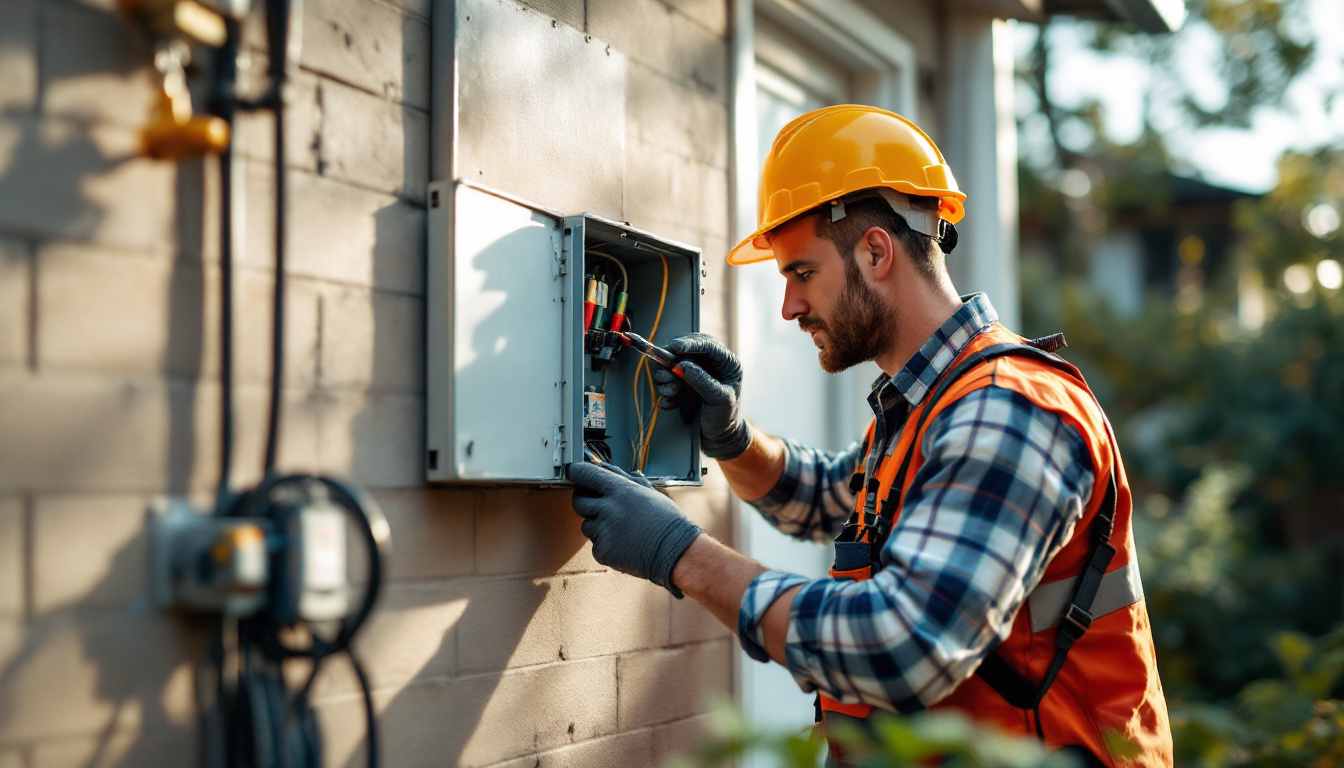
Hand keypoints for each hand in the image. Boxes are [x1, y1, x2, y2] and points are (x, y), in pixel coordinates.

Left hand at [568, 462, 702, 596]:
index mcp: (620, 491)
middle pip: (578, 501)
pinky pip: (595, 544)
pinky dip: (606, 544)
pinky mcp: (603, 551)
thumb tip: (608, 467)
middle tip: (597, 505)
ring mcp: (604, 531)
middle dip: (584, 501)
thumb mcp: (648, 492)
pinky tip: (623, 543)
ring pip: (586, 525)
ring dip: (597, 525)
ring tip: (620, 529)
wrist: (674, 551)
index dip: (578, 472)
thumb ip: (626, 479)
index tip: (575, 472)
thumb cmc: (665, 521)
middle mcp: (608, 509)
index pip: (586, 474)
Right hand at [653, 333, 751, 459]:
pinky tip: (669, 402)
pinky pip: (669, 379)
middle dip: (673, 360)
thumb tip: (686, 367)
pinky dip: (666, 389)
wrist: (718, 436)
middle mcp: (710, 363)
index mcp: (726, 362)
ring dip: (667, 377)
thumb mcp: (720, 401)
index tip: (675, 347)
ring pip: (674, 363)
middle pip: (687, 349)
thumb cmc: (725, 418)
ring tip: (670, 392)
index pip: (708, 344)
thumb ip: (705, 383)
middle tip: (665, 373)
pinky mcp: (683, 382)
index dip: (690, 343)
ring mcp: (695, 371)